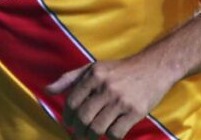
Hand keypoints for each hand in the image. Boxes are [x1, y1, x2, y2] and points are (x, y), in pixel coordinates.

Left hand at [45, 58, 178, 138]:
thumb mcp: (92, 68)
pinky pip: (116, 133)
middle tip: (78, 133)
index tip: (68, 122)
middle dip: (77, 129)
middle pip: (83, 117)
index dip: (67, 115)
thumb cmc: (118, 70)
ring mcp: (122, 100)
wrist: (153, 68)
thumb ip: (69, 79)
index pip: (72, 101)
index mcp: (94, 75)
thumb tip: (47, 91)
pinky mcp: (136, 112)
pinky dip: (109, 137)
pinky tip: (108, 133)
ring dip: (90, 136)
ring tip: (90, 135)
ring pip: (98, 127)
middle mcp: (106, 87)